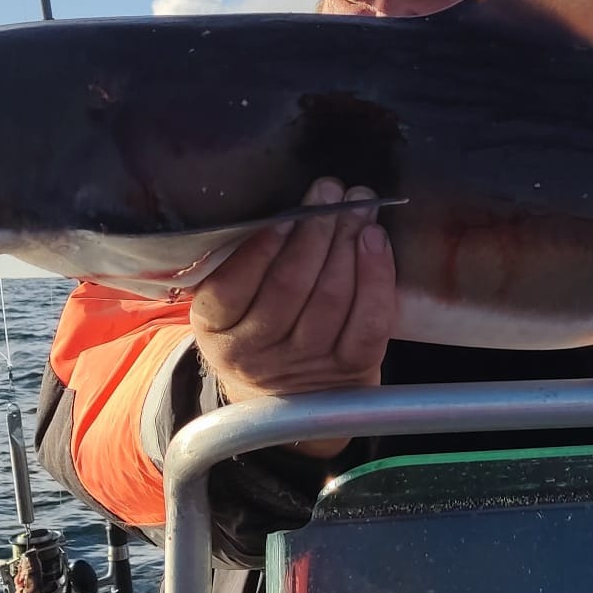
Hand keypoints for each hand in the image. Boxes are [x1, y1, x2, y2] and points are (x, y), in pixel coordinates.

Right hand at [190, 177, 394, 454]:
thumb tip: (287, 202)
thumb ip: (242, 263)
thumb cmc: (258, 328)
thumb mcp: (230, 304)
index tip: (289, 212)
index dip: (262, 248)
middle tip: (330, 191)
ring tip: (358, 206)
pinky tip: (376, 242)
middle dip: (316, 230)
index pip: (232, 286)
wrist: (286, 401)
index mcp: (216, 328)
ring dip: (348, 242)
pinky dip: (377, 277)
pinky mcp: (350, 371)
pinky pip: (369, 322)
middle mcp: (254, 353)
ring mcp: (305, 366)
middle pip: (290, 285)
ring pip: (331, 298)